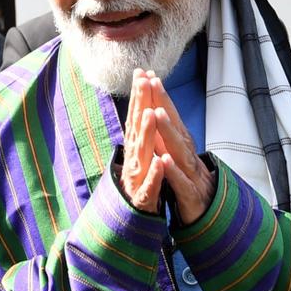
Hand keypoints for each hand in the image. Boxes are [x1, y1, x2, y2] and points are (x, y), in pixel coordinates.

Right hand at [121, 69, 163, 212]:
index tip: (142, 72)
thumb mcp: (141, 156)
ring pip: (142, 152)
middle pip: (137, 127)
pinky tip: (158, 162)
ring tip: (150, 113)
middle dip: (140, 104)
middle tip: (143, 80)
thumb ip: (140, 133)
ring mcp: (137, 176)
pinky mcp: (143, 196)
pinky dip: (155, 173)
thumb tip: (141, 108)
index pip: (137, 117)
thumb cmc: (140, 183)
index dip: (139, 95)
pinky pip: (150, 184)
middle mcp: (134, 157)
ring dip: (146, 133)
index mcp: (136, 147)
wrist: (132, 218)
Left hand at [148, 77, 215, 223]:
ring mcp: (191, 174)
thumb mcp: (176, 158)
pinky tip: (164, 160)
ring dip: (168, 131)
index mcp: (182, 148)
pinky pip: (180, 182)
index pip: (170, 119)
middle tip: (152, 81)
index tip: (148, 75)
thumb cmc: (188, 184)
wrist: (208, 216)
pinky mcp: (190, 195)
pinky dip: (172, 170)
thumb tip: (155, 114)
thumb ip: (167, 139)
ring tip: (156, 113)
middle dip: (163, 104)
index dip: (160, 98)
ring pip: (179, 150)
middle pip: (175, 126)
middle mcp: (188, 156)